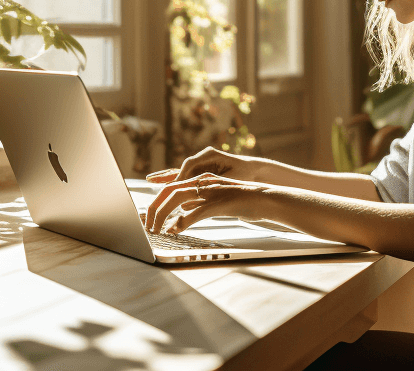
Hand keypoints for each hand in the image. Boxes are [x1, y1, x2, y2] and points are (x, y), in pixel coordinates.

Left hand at [142, 172, 267, 233]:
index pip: (171, 187)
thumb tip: (180, 215)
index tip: (147, 215)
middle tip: (147, 225)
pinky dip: (182, 221)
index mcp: (201, 182)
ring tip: (156, 230)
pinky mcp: (219, 203)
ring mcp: (210, 191)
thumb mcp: (215, 203)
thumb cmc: (242, 203)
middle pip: (169, 190)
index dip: (157, 200)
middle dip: (154, 208)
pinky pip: (196, 212)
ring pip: (178, 198)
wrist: (266, 199)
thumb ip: (197, 206)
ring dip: (163, 215)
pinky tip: (174, 230)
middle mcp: (203, 183)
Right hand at [146, 146, 254, 185]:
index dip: (179, 176)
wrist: (253, 171)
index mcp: (209, 154)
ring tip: (150, 180)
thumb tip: (198, 195)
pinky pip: (185, 176)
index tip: (171, 187)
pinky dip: (174, 181)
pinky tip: (162, 183)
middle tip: (152, 183)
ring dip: (167, 178)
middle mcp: (202, 157)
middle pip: (181, 167)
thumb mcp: (230, 181)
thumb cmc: (244, 175)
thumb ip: (213, 187)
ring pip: (180, 171)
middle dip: (167, 176)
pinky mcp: (201, 171)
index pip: (189, 165)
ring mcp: (201, 163)